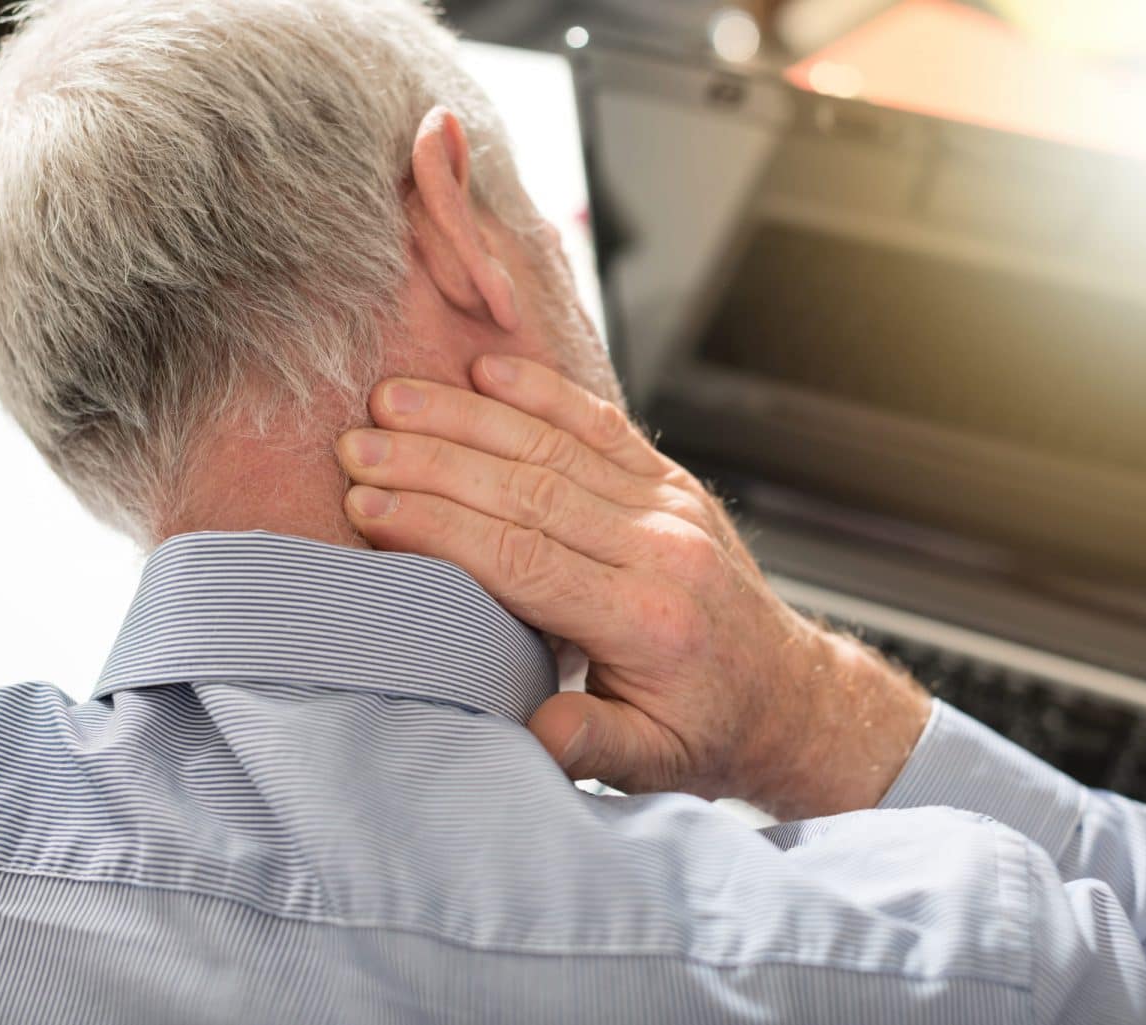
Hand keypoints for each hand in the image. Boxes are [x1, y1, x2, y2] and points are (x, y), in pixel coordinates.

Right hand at [335, 355, 930, 818]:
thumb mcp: (653, 764)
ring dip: (468, 418)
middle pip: (528, 491)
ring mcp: (669, 507)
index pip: (522, 559)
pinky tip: (487, 370)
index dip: (439, 529)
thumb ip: (593, 746)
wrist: (788, 695)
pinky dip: (543, 393)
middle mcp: (660, 551)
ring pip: (555, 449)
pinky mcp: (672, 485)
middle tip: (356, 445)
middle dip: (433, 462)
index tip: (367, 505)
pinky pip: (602, 426)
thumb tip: (535, 732)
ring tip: (393, 398)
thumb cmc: (707, 731)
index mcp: (645, 621)